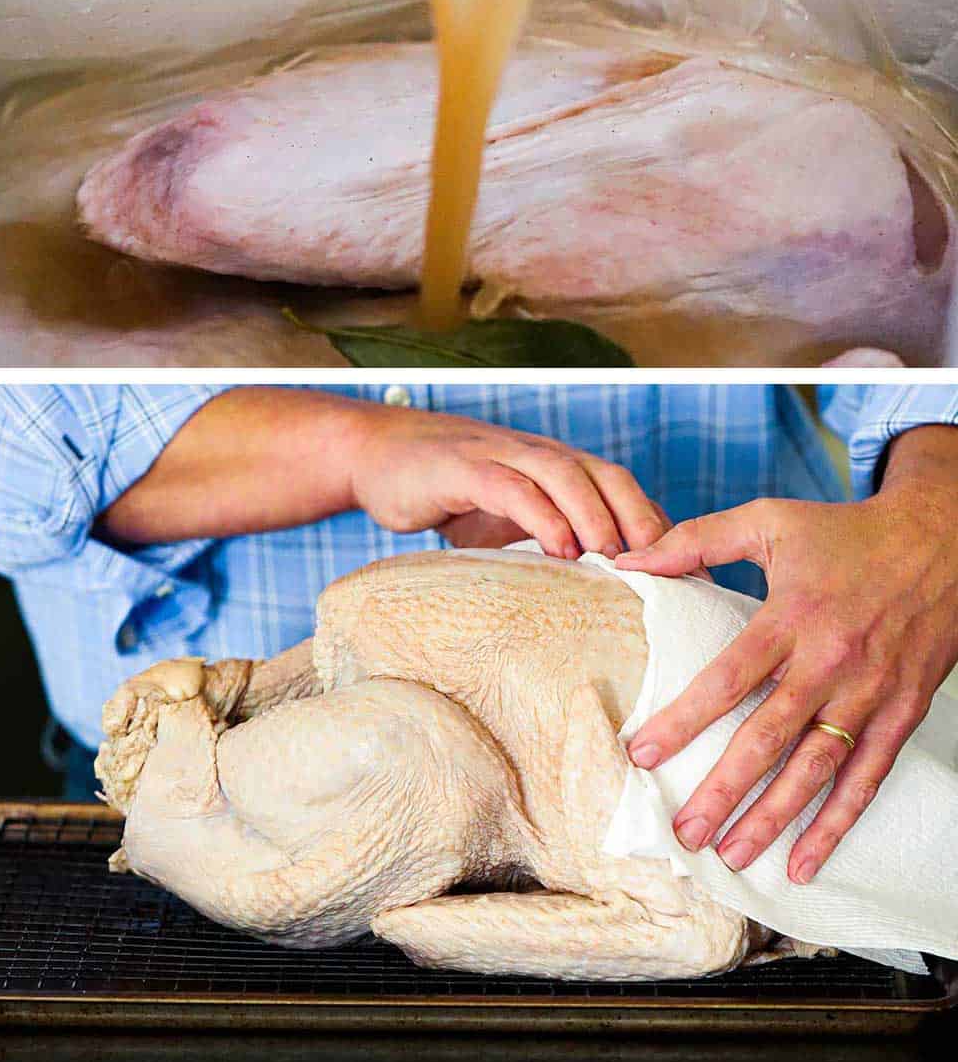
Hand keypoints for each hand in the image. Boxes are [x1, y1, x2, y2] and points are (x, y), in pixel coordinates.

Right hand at [352, 405, 670, 558]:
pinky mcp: (463, 467)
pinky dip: (541, 516)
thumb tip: (592, 607)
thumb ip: (543, 547)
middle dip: (641, 520)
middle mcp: (538, 454)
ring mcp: (501, 455)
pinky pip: (512, 486)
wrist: (376, 456)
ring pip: (566, 476)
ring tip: (619, 561)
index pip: (620, 491)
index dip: (655, 527)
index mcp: (556, 467)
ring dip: (597, 516)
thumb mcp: (504, 521)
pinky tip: (560, 550)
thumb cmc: (448, 494)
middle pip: (607, 477)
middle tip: (669, 571)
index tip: (686, 575)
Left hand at [615, 425, 957, 883]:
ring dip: (773, 819)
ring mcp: (870, 693)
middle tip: (684, 831)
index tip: (642, 755)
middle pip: (769, 736)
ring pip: (816, 769)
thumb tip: (627, 558)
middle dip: (723, 789)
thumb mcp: (769, 520)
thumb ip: (696, 540)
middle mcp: (831, 661)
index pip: (729, 677)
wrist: (941, 540)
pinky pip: (867, 779)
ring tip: (730, 855)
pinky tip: (805, 863)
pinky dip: (837, 825)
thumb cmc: (845, 532)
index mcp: (792, 615)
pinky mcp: (901, 713)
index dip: (684, 719)